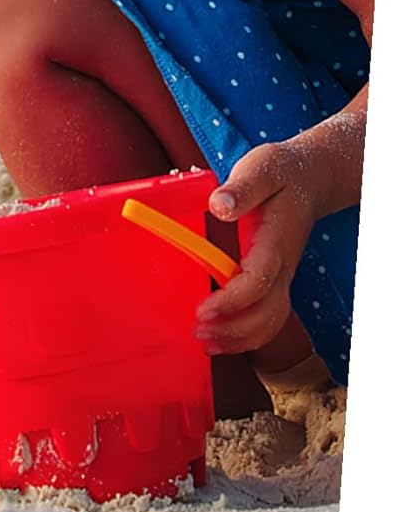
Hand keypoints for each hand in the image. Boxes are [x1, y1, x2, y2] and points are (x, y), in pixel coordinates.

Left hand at [195, 141, 318, 354]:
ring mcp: (283, 274)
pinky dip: (246, 332)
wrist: (313, 177)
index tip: (203, 310)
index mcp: (276, 242)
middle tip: (197, 332)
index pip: (258, 282)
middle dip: (233, 330)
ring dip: (240, 338)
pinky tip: (221, 336)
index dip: (231, 301)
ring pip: (271, 321)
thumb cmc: (282, 172)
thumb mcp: (262, 169)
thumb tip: (219, 206)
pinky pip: (269, 315)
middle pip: (267, 313)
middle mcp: (283, 265)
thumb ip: (241, 188)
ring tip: (205, 343)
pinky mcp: (276, 278)